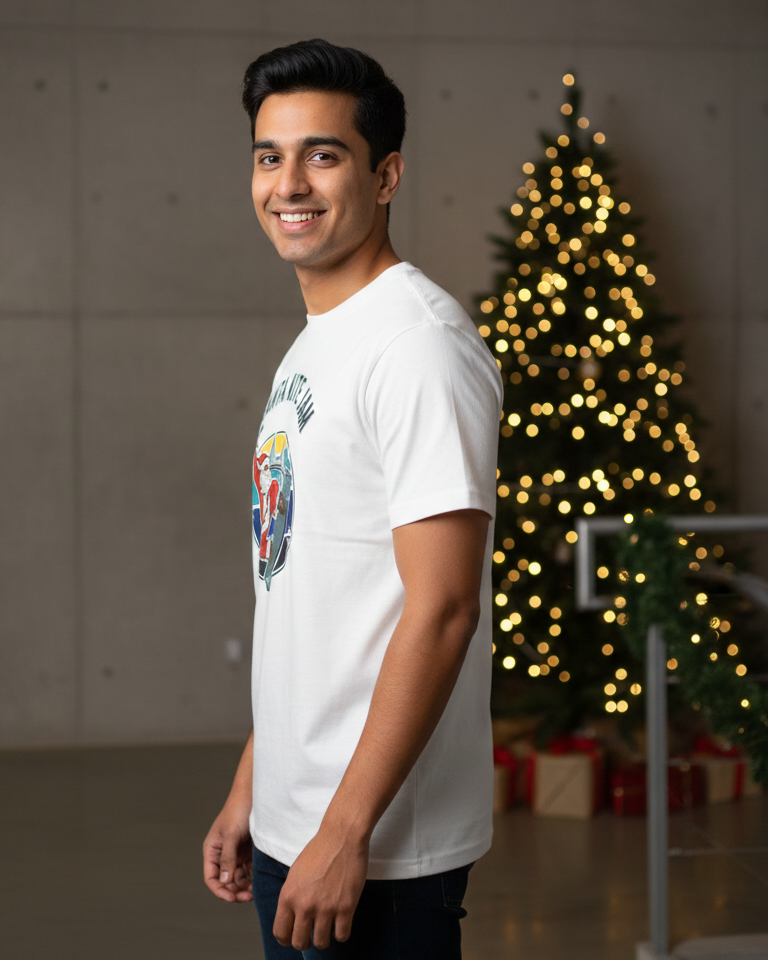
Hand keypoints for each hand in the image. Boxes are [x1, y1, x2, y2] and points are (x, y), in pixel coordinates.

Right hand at [202, 801, 253, 902]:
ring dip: (244, 887)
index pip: (211, 878)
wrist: (255, 794)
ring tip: (255, 891)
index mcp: (212, 850)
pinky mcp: (248, 851)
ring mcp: (236, 853)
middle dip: (234, 892)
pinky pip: (248, 870)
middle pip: (225, 881)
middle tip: (249, 897)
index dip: (220, 891)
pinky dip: (252, 878)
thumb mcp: (231, 834)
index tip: (233, 898)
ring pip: (237, 878)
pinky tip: (259, 881)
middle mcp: (222, 854)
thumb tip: (224, 881)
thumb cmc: (238, 810)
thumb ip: (227, 858)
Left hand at [273, 824, 368, 950]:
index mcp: (288, 896)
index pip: (280, 933)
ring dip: (324, 938)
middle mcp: (305, 905)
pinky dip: (341, 933)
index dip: (286, 939)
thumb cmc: (319, 850)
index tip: (292, 937)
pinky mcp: (345, 907)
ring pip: (321, 943)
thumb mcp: (295, 873)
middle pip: (300, 942)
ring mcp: (326, 908)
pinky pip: (341, 936)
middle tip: (311, 934)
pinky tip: (341, 922)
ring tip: (327, 928)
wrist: (341, 837)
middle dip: (305, 942)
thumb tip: (292, 916)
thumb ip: (292, 896)